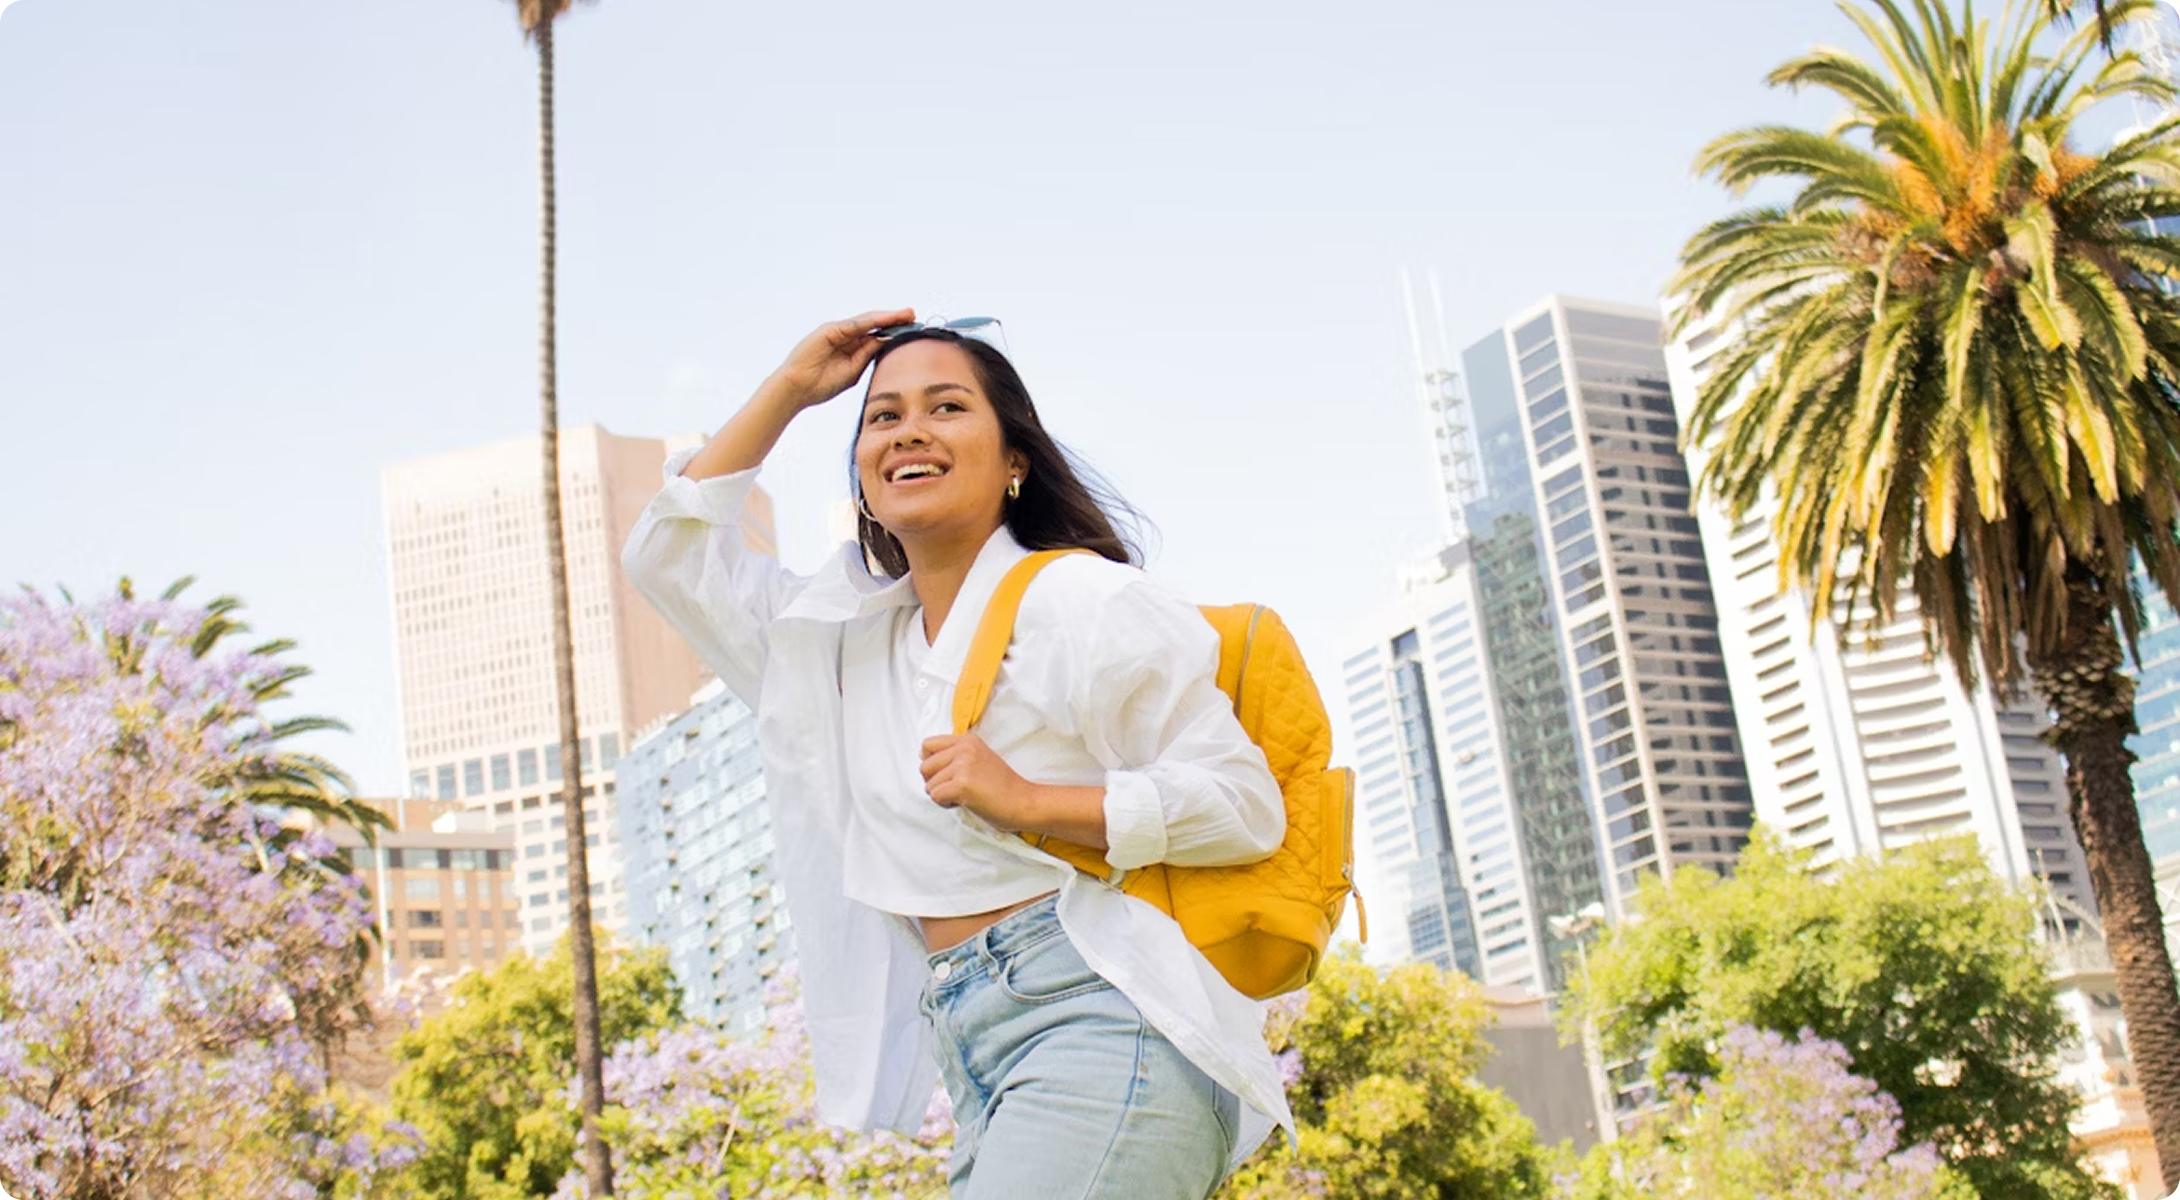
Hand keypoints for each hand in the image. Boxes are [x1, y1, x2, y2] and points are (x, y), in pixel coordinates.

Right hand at [765, 307, 915, 410]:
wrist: (797, 389)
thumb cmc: (821, 385)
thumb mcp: (852, 371)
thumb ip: (867, 356)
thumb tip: (885, 344)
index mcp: (851, 347)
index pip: (876, 335)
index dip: (894, 331)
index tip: (913, 330)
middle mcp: (844, 335)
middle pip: (874, 324)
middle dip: (894, 320)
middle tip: (914, 315)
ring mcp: (836, 331)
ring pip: (867, 321)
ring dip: (887, 317)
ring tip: (906, 314)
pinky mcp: (829, 331)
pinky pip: (854, 324)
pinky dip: (871, 321)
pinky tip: (886, 319)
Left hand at [920, 734, 1037, 831]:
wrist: (1023, 801)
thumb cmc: (1002, 786)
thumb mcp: (980, 758)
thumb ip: (956, 755)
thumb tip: (925, 760)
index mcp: (967, 740)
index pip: (927, 745)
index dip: (931, 763)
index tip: (945, 773)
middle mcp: (964, 749)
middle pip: (924, 766)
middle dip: (934, 782)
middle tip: (956, 788)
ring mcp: (963, 765)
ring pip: (929, 784)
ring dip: (942, 795)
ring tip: (964, 795)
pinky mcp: (962, 784)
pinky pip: (936, 796)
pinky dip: (946, 804)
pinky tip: (964, 802)